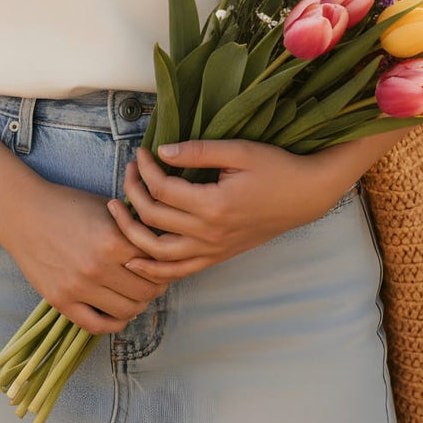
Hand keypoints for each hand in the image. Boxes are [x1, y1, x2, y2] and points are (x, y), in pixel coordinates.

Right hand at [0, 180, 168, 335]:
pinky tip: (118, 312)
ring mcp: (79, 287)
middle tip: (155, 281)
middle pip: (146, 292)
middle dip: (156, 287)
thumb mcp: (107, 207)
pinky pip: (97, 326)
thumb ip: (134, 227)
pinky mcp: (61, 301)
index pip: (157, 265)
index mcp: (113, 241)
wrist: (24, 213)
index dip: (166, 265)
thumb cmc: (69, 205)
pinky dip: (114, 323)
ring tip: (137, 295)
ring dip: (138, 305)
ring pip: (127, 312)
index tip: (166, 263)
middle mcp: (98, 267)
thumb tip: (163, 243)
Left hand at [107, 140, 346, 281]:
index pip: (162, 189)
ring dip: (131, 233)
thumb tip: (161, 152)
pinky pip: (178, 271)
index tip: (142, 152)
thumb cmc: (275, 167)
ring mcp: (213, 250)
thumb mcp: (239, 150)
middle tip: (129, 170)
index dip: (146, 169)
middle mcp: (210, 234)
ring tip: (117, 211)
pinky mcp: (218, 257)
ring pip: (159, 253)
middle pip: (153, 218)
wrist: (305, 195)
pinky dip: (153, 269)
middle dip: (134, 191)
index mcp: (214, 205)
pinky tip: (134, 259)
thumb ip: (198, 151)